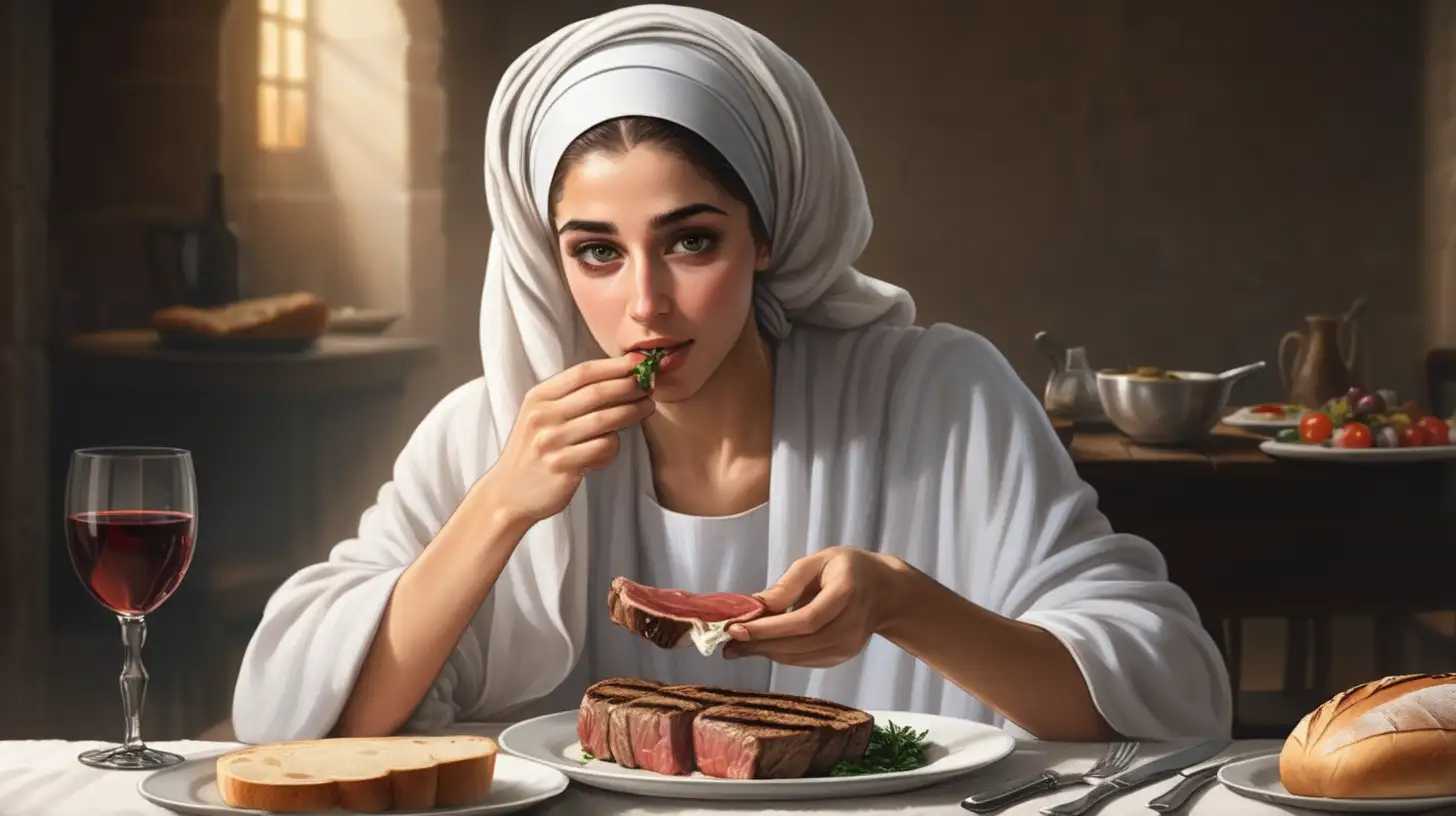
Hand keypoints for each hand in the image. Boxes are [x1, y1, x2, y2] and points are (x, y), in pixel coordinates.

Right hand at [488, 355, 654, 524]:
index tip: (639, 362)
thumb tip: (619, 377)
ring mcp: (552, 442)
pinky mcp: (563, 466)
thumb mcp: (541, 416)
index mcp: (538, 397)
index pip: (582, 373)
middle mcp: (543, 416)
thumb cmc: (534, 451)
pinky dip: (614, 446)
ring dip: (632, 413)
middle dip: (629, 386)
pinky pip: (603, 449)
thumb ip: (571, 397)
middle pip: (597, 393)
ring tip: (646, 408)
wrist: (509, 493)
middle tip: (649, 386)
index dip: (614, 366)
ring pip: (605, 421)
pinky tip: (612, 447)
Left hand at [722, 547, 908, 667]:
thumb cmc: (848, 569)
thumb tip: (755, 604)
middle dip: (760, 643)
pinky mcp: (842, 657)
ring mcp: (849, 646)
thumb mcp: (819, 561)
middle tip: (727, 642)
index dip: (770, 628)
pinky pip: (805, 660)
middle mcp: (851, 625)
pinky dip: (780, 655)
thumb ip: (789, 584)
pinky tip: (761, 648)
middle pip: (801, 642)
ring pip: (801, 656)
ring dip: (765, 653)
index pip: (806, 619)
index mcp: (847, 593)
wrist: (885, 592)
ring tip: (736, 647)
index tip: (737, 628)